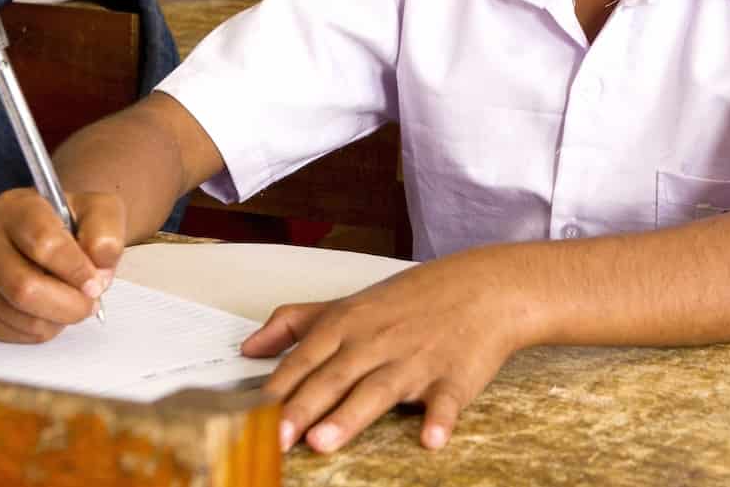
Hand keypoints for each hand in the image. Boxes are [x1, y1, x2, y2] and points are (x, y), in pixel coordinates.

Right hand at [0, 188, 125, 342]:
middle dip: (67, 304)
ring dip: (55, 320)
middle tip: (89, 303)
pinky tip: (49, 312)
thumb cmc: (74, 222)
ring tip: (71, 305)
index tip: (95, 283)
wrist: (50, 234)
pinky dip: (37, 330)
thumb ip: (105, 234)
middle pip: (23, 286)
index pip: (42, 243)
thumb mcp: (101, 212)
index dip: (74, 270)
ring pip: (16, 314)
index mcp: (16, 206)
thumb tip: (96, 270)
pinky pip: (6, 330)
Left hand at [242, 249, 528, 453]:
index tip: (247, 415)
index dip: (277, 388)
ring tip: (322, 442)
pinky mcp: (454, 378)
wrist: (483, 288)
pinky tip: (430, 439)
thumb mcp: (349, 303)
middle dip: (302, 407)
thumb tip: (249, 347)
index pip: (305, 358)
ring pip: (378, 391)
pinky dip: (439, 419)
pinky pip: (445, 401)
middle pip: (333, 377)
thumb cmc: (412, 299)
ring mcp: (415, 361)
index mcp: (348, 324)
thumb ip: (296, 323)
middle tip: (274, 437)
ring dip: (351, 416)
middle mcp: (377, 342)